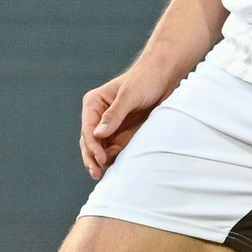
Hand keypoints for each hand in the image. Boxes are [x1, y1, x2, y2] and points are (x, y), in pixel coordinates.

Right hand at [79, 64, 173, 180]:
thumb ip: (114, 114)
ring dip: (101, 160)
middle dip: (92, 158)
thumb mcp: (129, 95)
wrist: (164, 77)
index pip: (88, 129)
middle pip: (89, 142)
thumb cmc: (145, 80)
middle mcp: (98, 116)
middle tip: (96, 174)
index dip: (92, 146)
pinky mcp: (121, 133)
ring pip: (99, 149)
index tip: (101, 159)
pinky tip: (118, 165)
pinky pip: (113, 150)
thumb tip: (98, 135)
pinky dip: (113, 158)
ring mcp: (110, 126)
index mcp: (94, 103)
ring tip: (108, 172)